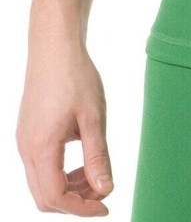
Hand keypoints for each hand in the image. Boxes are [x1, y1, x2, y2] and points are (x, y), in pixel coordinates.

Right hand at [16, 39, 113, 215]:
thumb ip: (97, 156)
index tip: (105, 207)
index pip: (56, 197)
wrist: (54, 47)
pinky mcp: (27, 132)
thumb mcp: (93, 117)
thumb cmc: (76, 77)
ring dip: (68, 187)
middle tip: (102, 192)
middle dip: (74, 202)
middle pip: (44, 196)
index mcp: (41, 147)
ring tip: (94, 173)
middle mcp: (26, 148)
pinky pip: (39, 166)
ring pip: (40, 182)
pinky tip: (81, 156)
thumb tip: (105, 190)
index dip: (81, 209)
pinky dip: (59, 172)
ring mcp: (23, 140)